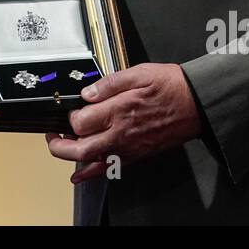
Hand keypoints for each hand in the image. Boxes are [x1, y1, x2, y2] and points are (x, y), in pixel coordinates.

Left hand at [45, 63, 201, 182]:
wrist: (197, 104)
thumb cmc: (171, 87)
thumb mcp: (139, 73)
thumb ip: (109, 83)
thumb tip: (87, 92)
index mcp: (119, 111)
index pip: (81, 121)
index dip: (70, 115)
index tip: (72, 109)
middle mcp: (121, 134)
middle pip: (80, 147)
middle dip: (58, 144)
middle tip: (51, 135)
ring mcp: (128, 148)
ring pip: (91, 161)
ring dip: (71, 157)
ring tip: (59, 146)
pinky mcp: (136, 156)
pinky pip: (109, 169)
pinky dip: (91, 174)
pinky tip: (79, 175)